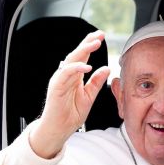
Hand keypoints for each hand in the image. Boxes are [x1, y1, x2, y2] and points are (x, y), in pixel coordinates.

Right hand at [30, 30, 110, 157]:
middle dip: (87, 43)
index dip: (90, 45)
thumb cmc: (71, 114)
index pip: (82, 56)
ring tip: (95, 43)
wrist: (59, 129)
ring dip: (83, 51)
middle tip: (99, 35)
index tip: (101, 36)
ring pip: (70, 60)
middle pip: (76, 54)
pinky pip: (65, 74)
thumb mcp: (89, 96)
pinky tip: (86, 65)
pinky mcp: (56, 87)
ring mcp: (60, 80)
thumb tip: (107, 68)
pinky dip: (75, 69)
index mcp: (74, 76)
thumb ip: (97, 82)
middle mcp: (66, 75)